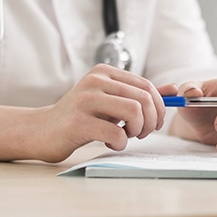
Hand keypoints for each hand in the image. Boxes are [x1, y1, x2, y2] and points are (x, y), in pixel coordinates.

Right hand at [35, 64, 177, 162]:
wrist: (42, 131)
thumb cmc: (81, 118)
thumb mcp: (111, 102)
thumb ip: (140, 95)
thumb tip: (174, 89)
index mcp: (104, 73)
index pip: (146, 86)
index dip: (159, 108)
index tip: (154, 123)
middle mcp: (95, 81)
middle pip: (144, 99)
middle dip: (151, 121)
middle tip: (142, 133)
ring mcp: (85, 100)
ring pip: (134, 112)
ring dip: (138, 131)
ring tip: (127, 136)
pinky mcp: (78, 122)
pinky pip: (116, 134)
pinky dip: (120, 143)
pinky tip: (110, 143)